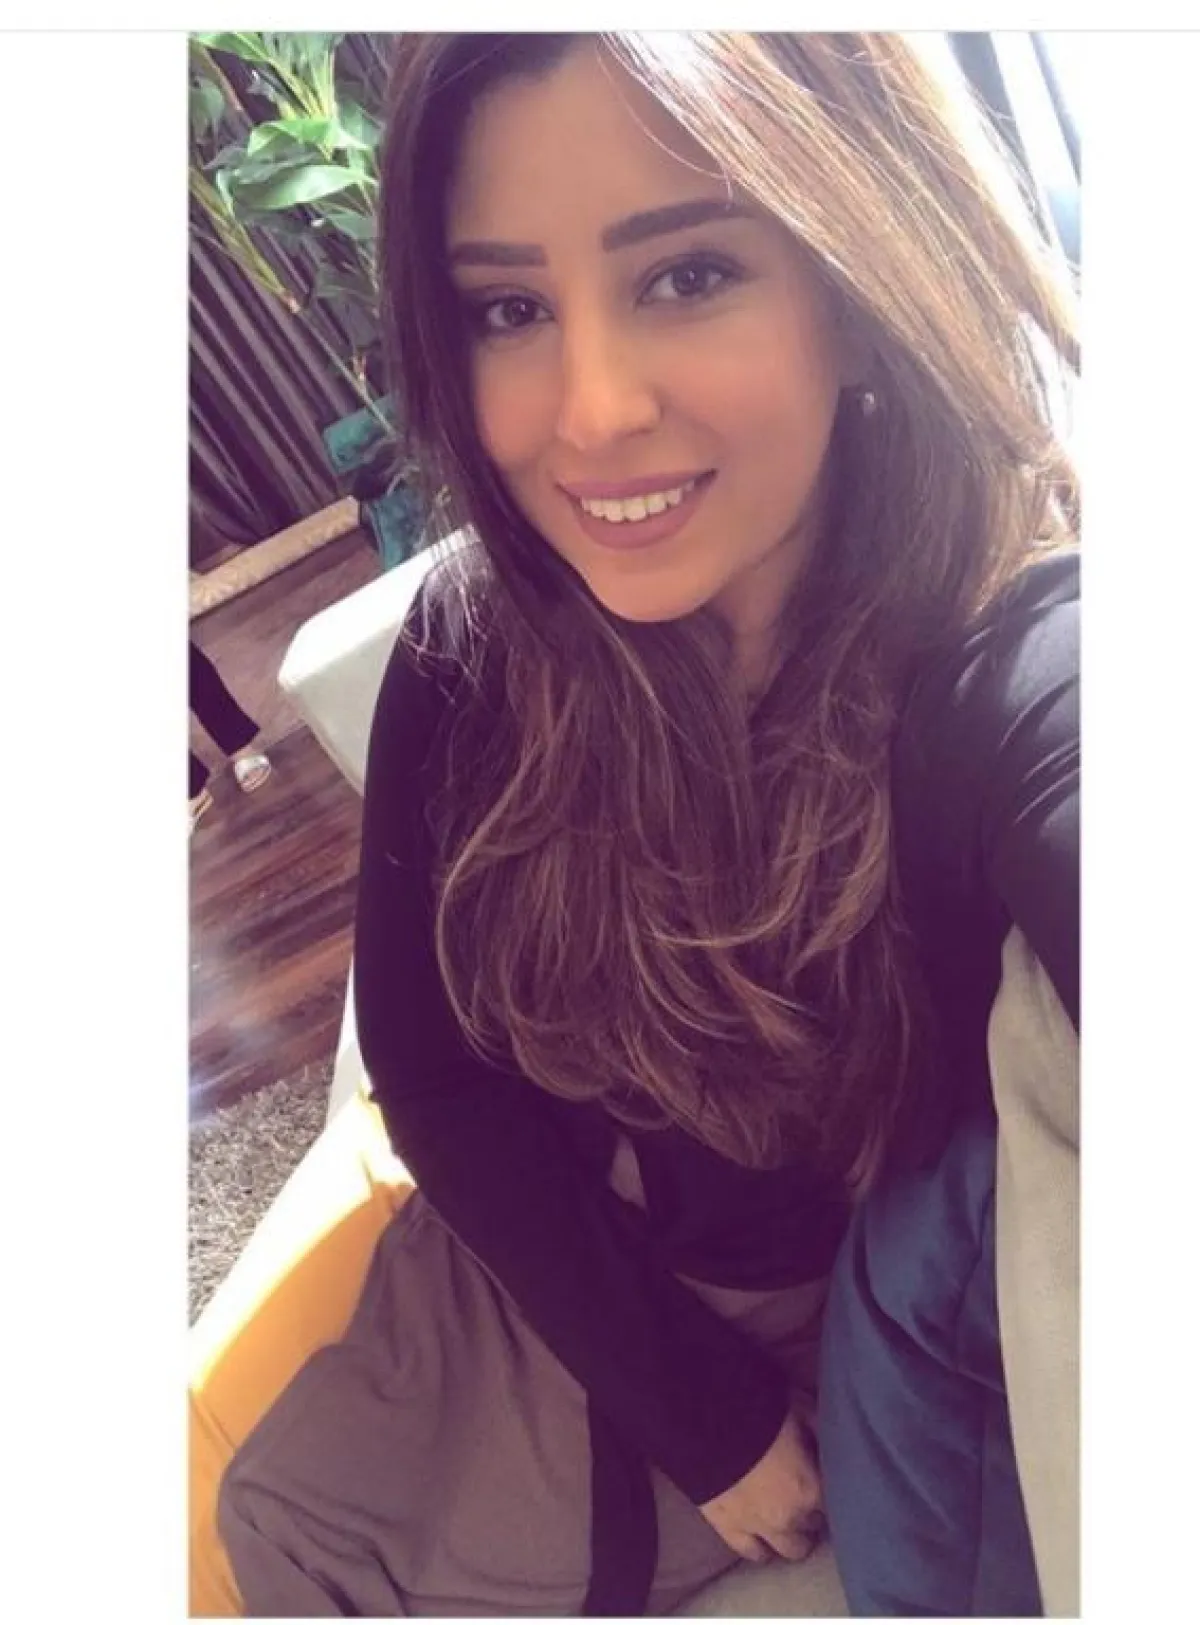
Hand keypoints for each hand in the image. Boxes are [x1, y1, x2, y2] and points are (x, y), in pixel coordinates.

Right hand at [697, 1409, 823, 1564]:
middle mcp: (790, 1518)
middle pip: (814, 1528)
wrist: (705, 1422)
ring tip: (787, 1518)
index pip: (836, 1502)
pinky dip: (760, 1546)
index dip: (832, 1489)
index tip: (826, 1478)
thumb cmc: (760, 1412)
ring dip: (792, 1536)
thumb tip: (832, 1439)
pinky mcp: (727, 1529)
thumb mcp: (801, 1409)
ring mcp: (757, 1529)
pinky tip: (763, 1538)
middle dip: (813, 1514)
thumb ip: (820, 1430)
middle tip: (807, 1497)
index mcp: (811, 1489)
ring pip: (788, 1550)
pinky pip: (751, 1552)